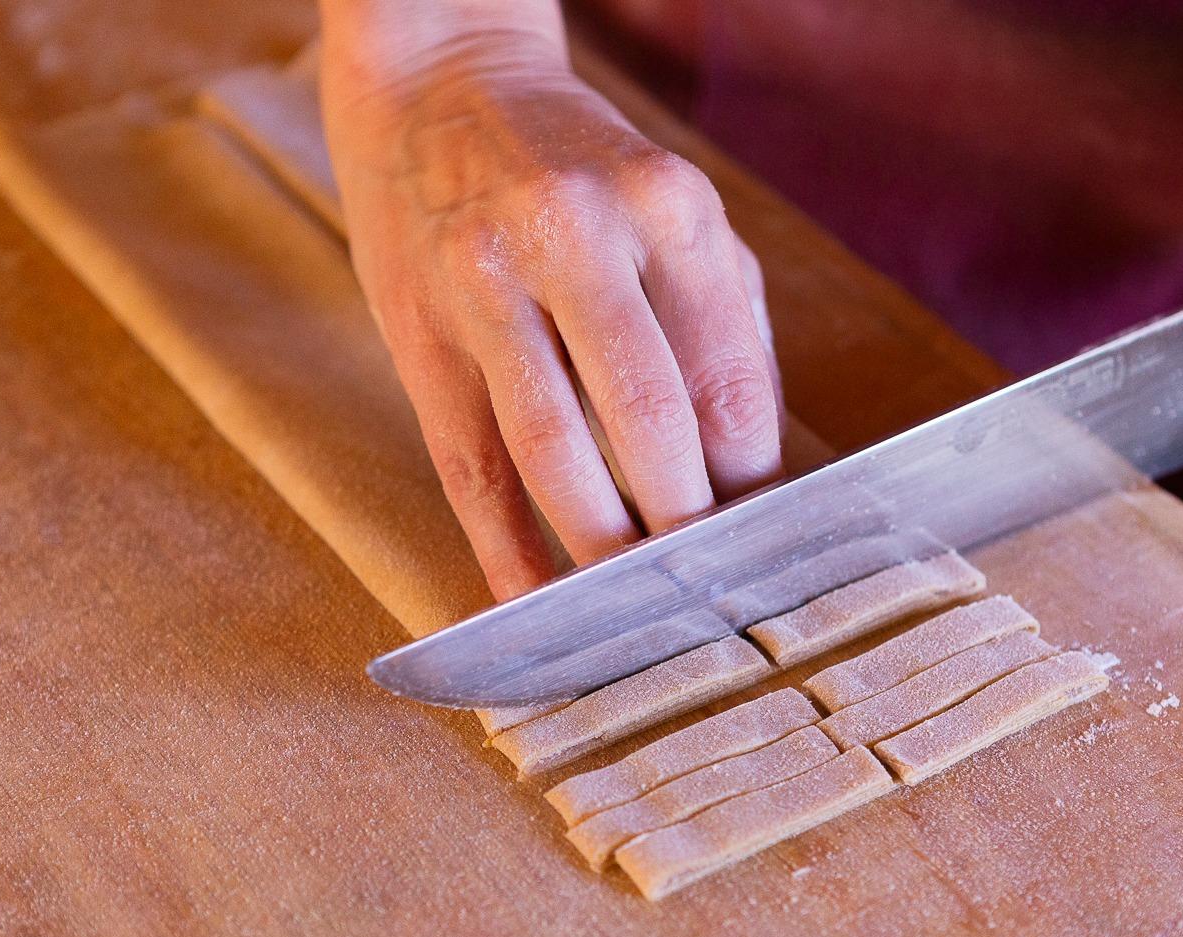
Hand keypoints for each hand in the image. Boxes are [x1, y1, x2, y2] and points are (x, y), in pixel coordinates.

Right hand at [321, 32, 780, 599]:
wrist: (438, 81)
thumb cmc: (580, 171)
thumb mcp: (677, 216)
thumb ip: (726, 334)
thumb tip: (752, 480)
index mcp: (668, 206)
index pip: (729, 384)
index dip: (751, 489)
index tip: (763, 552)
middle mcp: (576, 235)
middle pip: (649, 423)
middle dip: (684, 528)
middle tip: (705, 594)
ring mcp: (486, 281)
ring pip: (551, 450)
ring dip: (599, 545)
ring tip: (631, 608)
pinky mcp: (420, 329)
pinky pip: (468, 461)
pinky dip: (502, 544)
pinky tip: (530, 600)